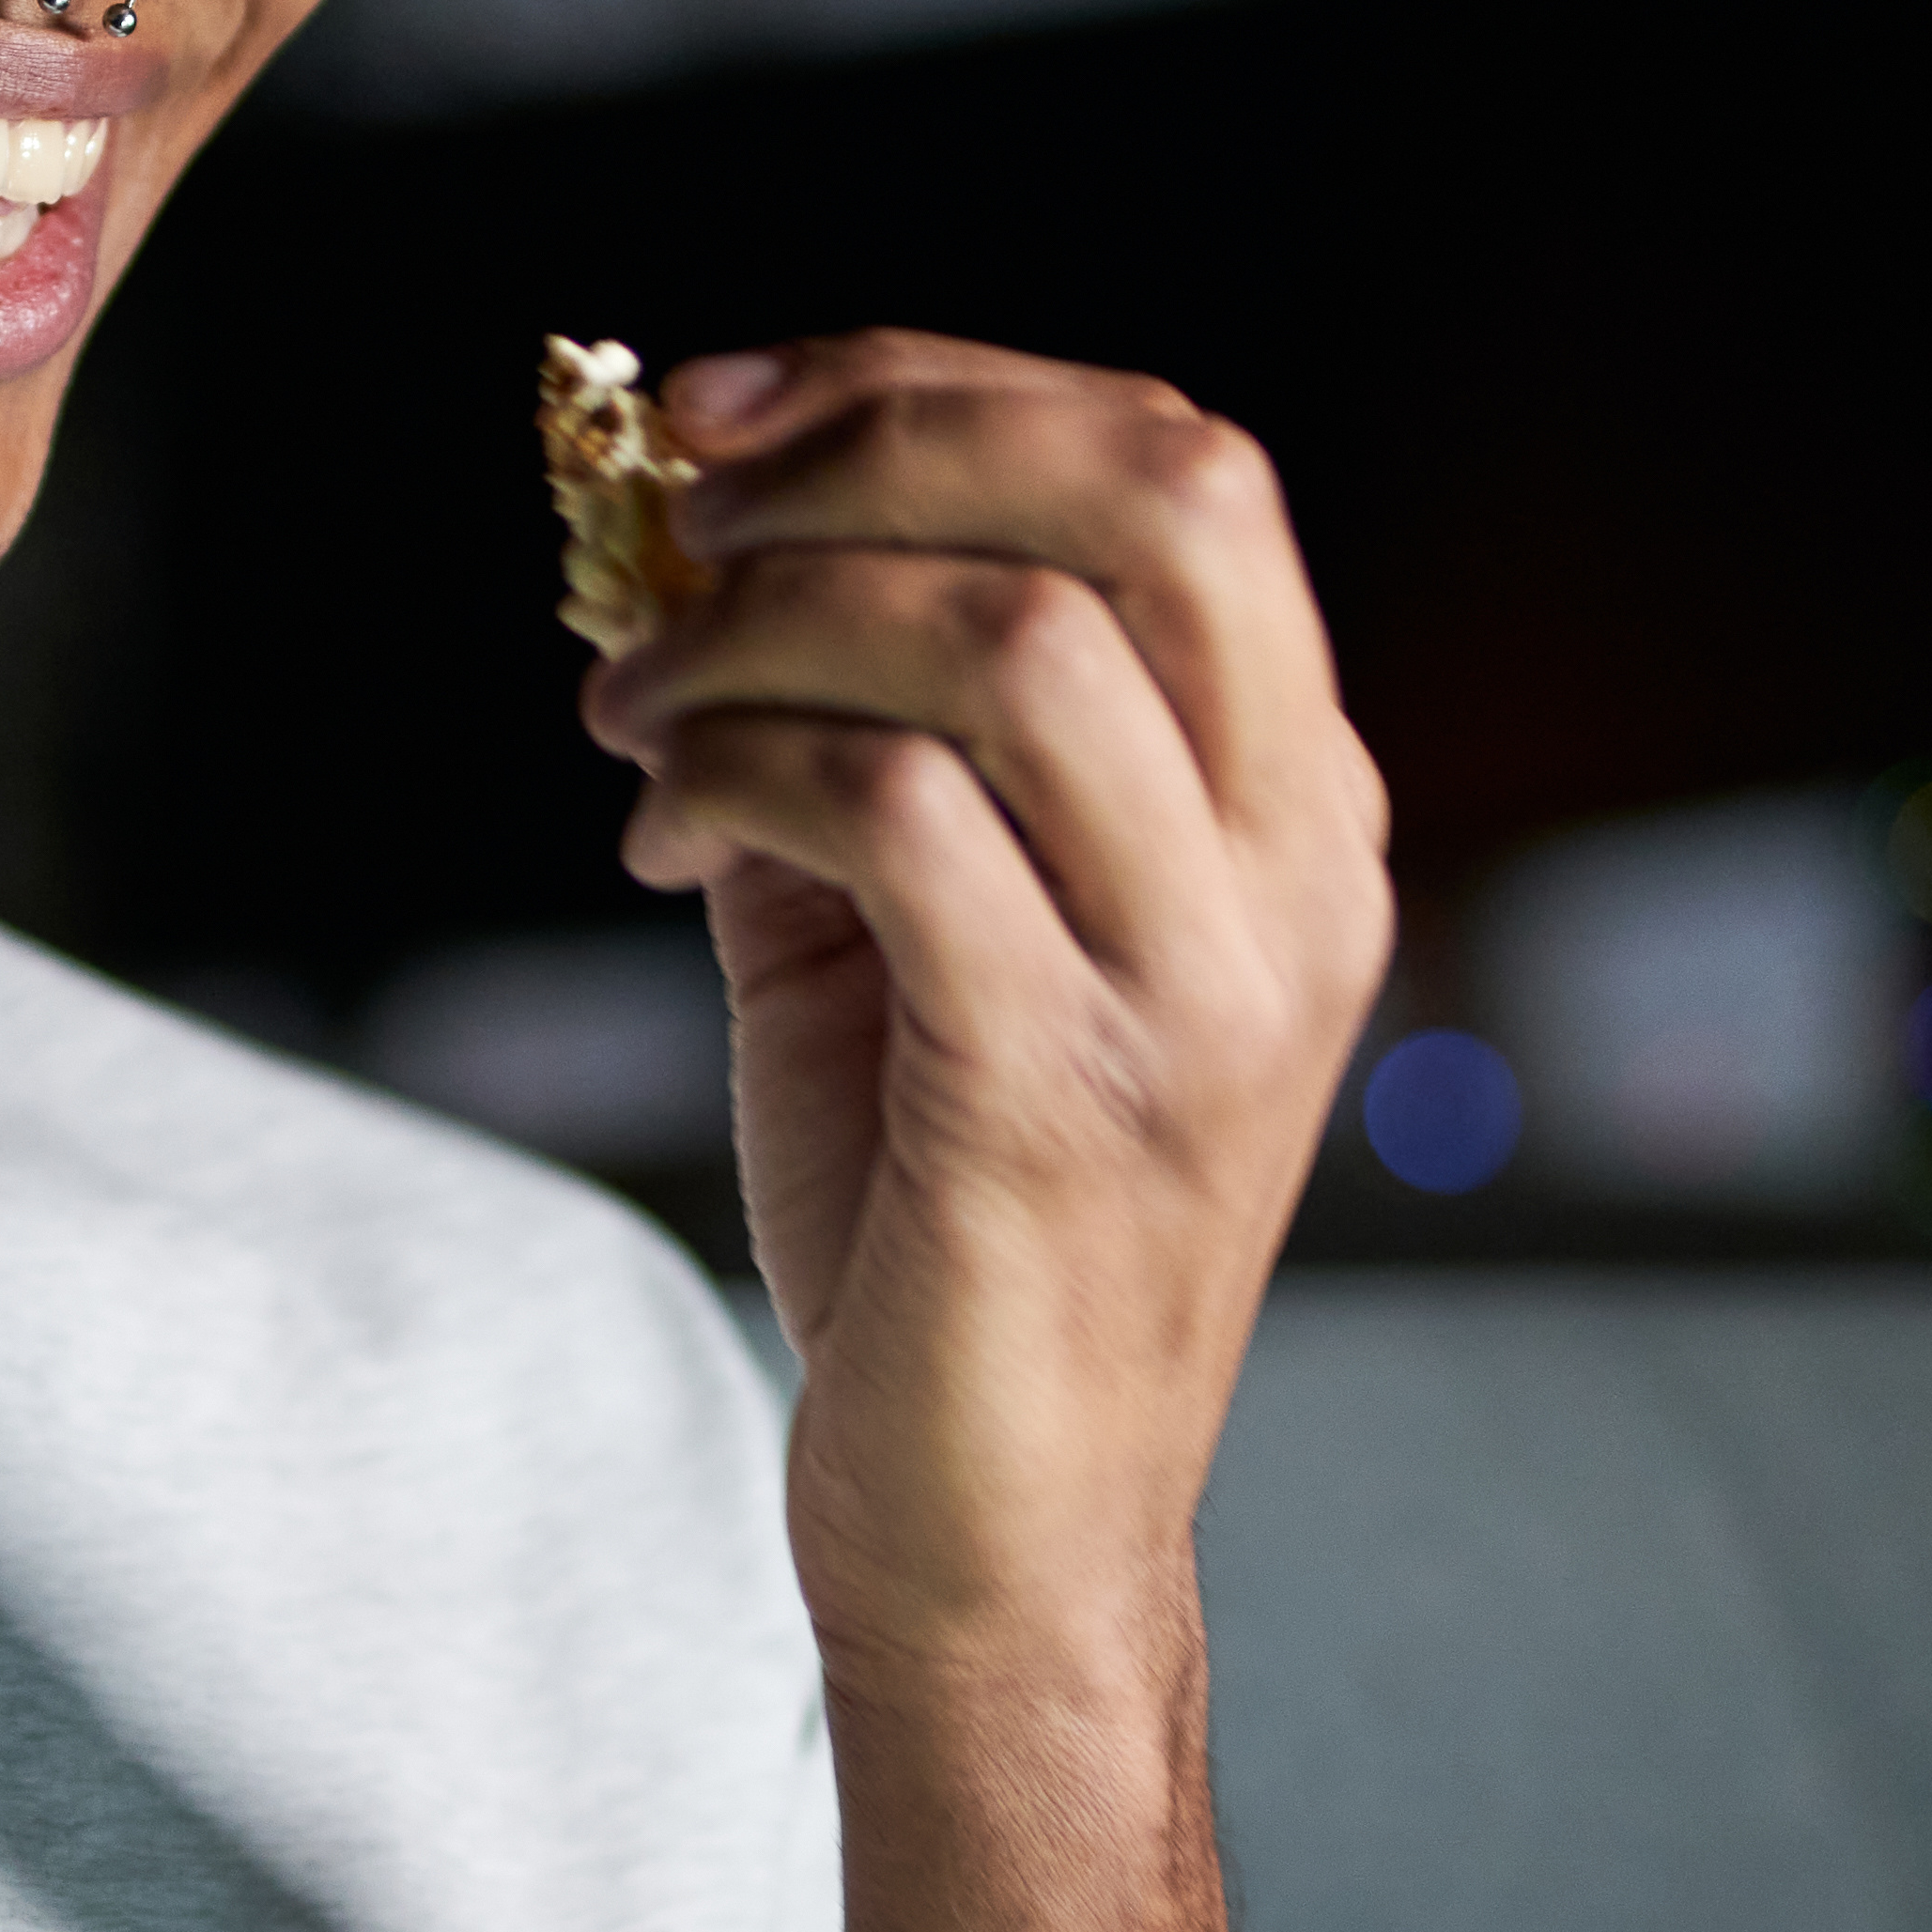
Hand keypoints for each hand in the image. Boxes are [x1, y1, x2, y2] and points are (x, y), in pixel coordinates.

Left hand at [583, 335, 1395, 1717]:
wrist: (999, 1543)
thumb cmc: (948, 1237)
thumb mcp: (910, 941)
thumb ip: (849, 741)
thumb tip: (680, 547)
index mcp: (1293, 809)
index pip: (1179, 465)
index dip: (934, 387)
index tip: (725, 415)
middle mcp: (1292, 874)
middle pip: (1159, 487)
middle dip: (887, 432)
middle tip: (686, 499)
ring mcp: (1203, 989)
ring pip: (1015, 640)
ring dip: (768, 625)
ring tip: (638, 705)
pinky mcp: (1065, 1099)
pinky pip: (898, 823)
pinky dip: (740, 775)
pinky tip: (656, 834)